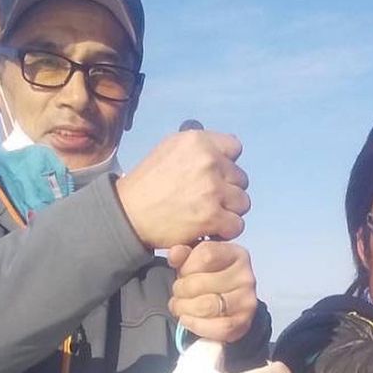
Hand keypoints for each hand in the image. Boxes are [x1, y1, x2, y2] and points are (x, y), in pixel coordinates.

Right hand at [115, 130, 249, 249]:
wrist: (130, 213)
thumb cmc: (148, 184)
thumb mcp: (170, 149)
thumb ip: (198, 149)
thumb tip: (221, 152)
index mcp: (198, 141)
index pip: (235, 148)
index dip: (227, 165)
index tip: (216, 176)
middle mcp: (208, 162)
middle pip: (241, 178)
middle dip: (228, 191)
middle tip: (210, 201)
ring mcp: (212, 190)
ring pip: (243, 202)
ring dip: (230, 212)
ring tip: (211, 216)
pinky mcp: (211, 216)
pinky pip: (236, 225)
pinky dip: (226, 231)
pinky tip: (211, 230)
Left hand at [168, 241, 257, 343]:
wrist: (228, 309)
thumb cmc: (208, 281)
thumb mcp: (195, 261)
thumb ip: (183, 254)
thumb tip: (174, 254)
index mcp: (236, 254)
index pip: (206, 254)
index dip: (187, 265)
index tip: (182, 273)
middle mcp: (245, 276)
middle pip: (201, 283)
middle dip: (180, 290)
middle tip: (177, 294)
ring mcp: (246, 301)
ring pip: (206, 306)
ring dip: (185, 308)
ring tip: (180, 307)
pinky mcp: (244, 323)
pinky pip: (217, 327)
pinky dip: (196, 325)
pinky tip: (187, 320)